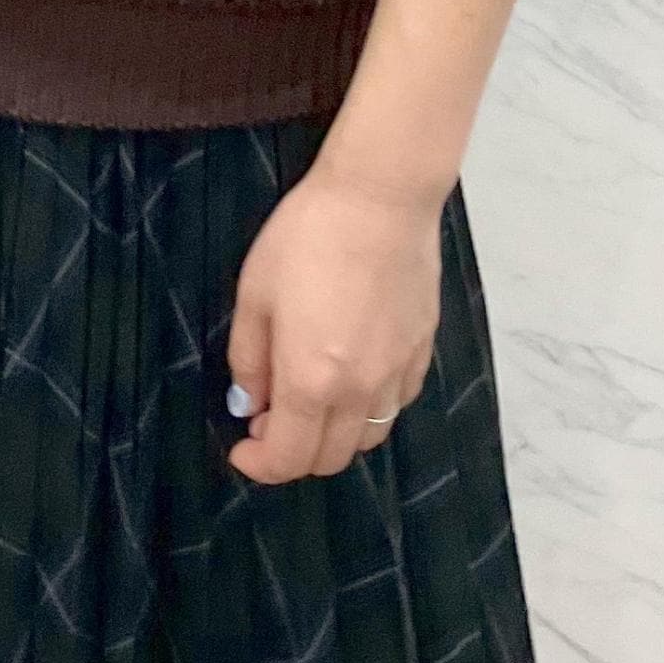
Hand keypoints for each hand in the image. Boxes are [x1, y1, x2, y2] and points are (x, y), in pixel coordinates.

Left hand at [224, 158, 444, 484]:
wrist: (379, 197)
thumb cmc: (308, 235)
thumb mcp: (255, 293)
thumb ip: (248, 358)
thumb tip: (249, 403)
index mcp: (311, 380)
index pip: (287, 458)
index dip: (259, 465)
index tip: (241, 448)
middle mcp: (359, 390)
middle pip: (330, 460)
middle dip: (293, 454)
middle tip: (268, 419)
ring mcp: (397, 373)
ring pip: (367, 438)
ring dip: (333, 436)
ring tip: (310, 398)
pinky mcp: (422, 350)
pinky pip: (396, 404)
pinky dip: (369, 408)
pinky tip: (351, 373)